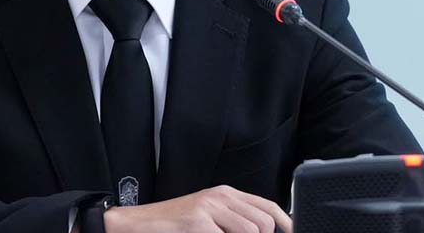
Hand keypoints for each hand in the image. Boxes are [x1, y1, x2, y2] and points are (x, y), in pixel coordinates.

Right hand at [103, 185, 291, 232]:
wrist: (138, 224)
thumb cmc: (173, 224)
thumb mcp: (208, 216)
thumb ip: (234, 219)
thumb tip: (263, 231)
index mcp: (225, 194)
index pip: (268, 206)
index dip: (285, 223)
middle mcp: (220, 197)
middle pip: (264, 222)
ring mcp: (209, 209)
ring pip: (251, 231)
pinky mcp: (198, 223)